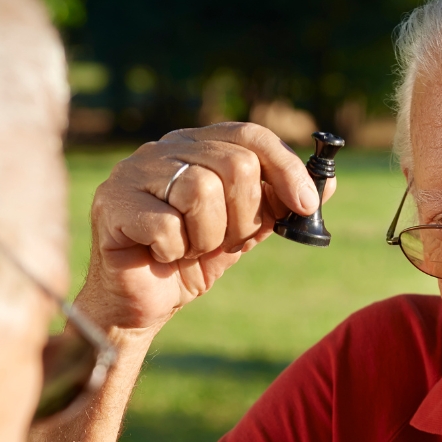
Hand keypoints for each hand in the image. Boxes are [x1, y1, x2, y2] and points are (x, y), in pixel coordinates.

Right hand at [77, 122, 330, 331]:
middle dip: (242, 216)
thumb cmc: (188, 264)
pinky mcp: (112, 204)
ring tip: (188, 249)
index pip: (250, 135)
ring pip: (200, 190)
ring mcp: (133, 172)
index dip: (285, 167)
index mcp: (197, 147)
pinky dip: (174, 251)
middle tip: (224, 242)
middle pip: (233, 164)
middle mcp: (165, 149)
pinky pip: (167, 225)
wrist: (140, 305)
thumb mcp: (243, 233)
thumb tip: (329, 184)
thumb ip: (278, 206)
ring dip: (206, 237)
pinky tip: (160, 256)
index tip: (306, 204)